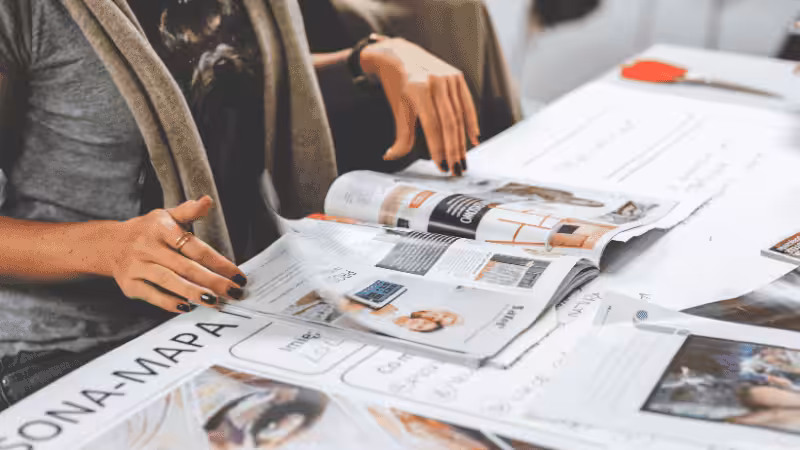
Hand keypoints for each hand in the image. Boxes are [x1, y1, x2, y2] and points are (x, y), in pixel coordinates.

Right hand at [104, 196, 246, 312]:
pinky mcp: (129, 284)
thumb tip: (207, 201)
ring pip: (168, 281)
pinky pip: (151, 295)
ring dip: (193, 293)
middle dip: (212, 281)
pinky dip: (169, 302)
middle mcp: (148, 247)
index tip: (236, 274)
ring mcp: (137, 266)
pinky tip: (188, 306)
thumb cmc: (147, 231)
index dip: (218, 262)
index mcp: (161, 228)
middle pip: (185, 266)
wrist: (110, 244)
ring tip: (214, 301)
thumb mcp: (167, 216)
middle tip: (232, 292)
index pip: (195, 247)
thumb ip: (189, 211)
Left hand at [360, 37, 479, 175]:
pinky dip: (471, 122)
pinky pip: (467, 104)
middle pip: (448, 123)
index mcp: (417, 89)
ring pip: (459, 116)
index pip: (432, 126)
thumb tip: (391, 157)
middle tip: (456, 169)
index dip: (438, 148)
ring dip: (462, 141)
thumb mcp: (398, 109)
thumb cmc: (397, 86)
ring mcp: (449, 78)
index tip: (442, 166)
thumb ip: (400, 135)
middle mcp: (435, 82)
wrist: (401, 55)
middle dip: (453, 149)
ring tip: (463, 160)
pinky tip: (474, 139)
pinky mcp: (457, 76)